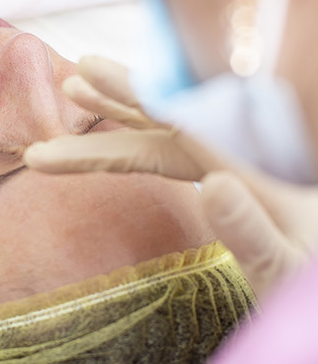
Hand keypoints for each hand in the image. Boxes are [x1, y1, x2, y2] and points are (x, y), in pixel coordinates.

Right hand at [24, 56, 317, 296]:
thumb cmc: (314, 289)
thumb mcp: (288, 269)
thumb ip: (253, 233)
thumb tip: (212, 185)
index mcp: (255, 174)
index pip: (182, 122)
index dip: (131, 95)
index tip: (86, 74)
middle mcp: (244, 161)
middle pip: (169, 120)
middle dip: (116, 102)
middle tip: (70, 83)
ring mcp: (239, 170)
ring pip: (173, 128)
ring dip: (127, 110)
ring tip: (83, 94)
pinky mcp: (239, 182)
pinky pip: (186, 146)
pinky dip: (151, 128)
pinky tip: (135, 123)